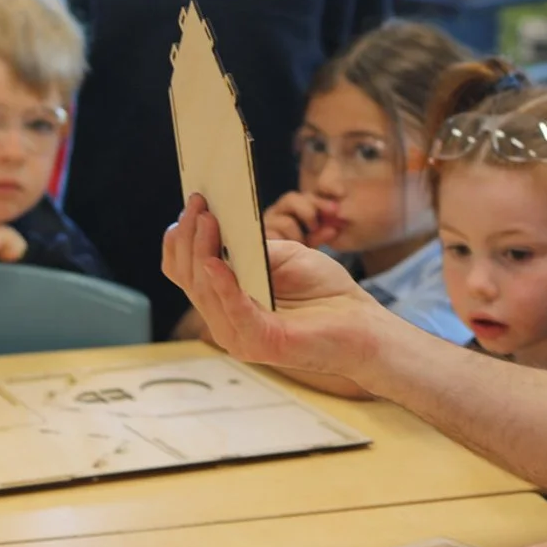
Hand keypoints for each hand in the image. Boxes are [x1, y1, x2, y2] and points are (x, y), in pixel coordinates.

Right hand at [162, 196, 383, 377]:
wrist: (364, 325)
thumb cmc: (327, 292)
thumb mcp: (285, 256)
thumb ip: (251, 247)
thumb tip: (219, 223)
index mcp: (225, 300)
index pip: (187, 271)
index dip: (183, 238)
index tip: (193, 203)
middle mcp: (225, 320)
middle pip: (190, 278)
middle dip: (190, 238)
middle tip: (197, 205)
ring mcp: (239, 335)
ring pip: (205, 291)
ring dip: (202, 252)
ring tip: (207, 220)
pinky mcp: (260, 343)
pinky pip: (234, 311)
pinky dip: (223, 285)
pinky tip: (217, 261)